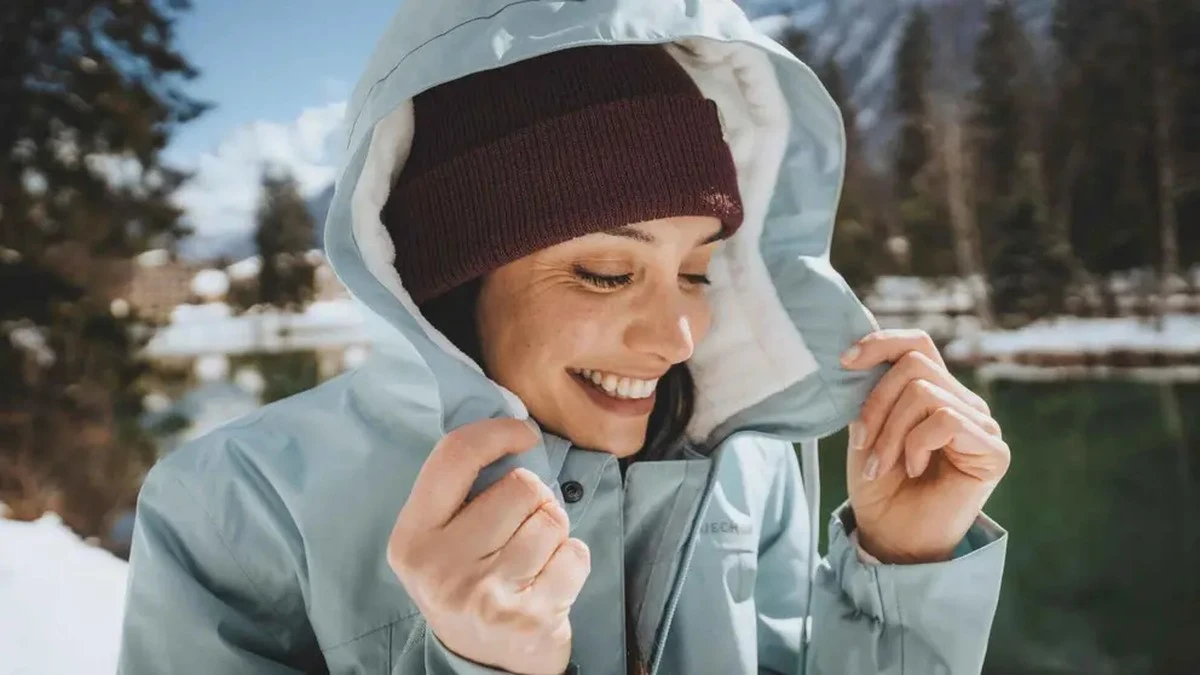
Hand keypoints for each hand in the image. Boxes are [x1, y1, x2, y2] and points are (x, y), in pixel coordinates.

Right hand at [387, 418, 588, 674]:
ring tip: (534, 559)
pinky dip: (573, 561)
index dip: (497, 432)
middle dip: (535, 499)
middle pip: (521, 485)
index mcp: (412, 538)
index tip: (522, 434)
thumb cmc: (468, 582)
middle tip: (522, 529)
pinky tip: (551, 582)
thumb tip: (513, 427)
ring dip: (554, 533)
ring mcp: (485, 596)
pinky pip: (575, 555)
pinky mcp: (528, 619)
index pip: (455, 455)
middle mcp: (441, 568)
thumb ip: (462, 489)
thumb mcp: (442, 538)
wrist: (481, 664)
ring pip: (551, 519)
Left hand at [841, 329, 1009, 563]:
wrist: (890, 537)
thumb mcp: (865, 429)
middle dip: (876, 404)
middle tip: (863, 445)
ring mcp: (981, 424)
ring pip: (925, 392)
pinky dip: (917, 444)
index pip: (917, 344)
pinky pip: (946, 419)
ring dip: (891, 432)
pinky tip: (913, 469)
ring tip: (882, 465)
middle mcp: (962, 402)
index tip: (845, 361)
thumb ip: (871, 391)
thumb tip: (856, 350)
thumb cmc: (878, 487)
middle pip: (914, 365)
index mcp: (934, 392)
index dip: (881, 342)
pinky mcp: (994, 450)